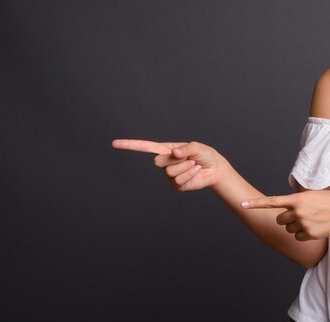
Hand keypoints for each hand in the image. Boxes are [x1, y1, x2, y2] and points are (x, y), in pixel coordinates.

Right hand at [111, 139, 228, 190]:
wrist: (215, 169)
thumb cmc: (205, 155)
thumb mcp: (197, 147)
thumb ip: (186, 148)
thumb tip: (174, 154)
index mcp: (166, 149)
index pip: (145, 147)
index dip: (129, 145)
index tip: (114, 144)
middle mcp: (165, 162)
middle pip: (158, 162)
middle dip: (174, 160)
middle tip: (187, 158)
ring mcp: (169, 175)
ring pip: (170, 172)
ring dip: (185, 167)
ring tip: (194, 165)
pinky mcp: (175, 185)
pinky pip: (178, 181)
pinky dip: (189, 175)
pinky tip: (195, 172)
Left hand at [242, 191, 329, 240]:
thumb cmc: (328, 201)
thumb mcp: (310, 195)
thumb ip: (296, 201)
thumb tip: (284, 211)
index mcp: (297, 199)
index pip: (272, 201)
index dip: (255, 204)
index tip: (242, 205)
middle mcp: (298, 211)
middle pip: (280, 220)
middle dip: (287, 219)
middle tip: (300, 215)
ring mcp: (303, 223)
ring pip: (289, 229)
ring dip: (296, 226)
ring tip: (311, 219)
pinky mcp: (309, 234)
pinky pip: (298, 237)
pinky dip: (304, 234)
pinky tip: (315, 227)